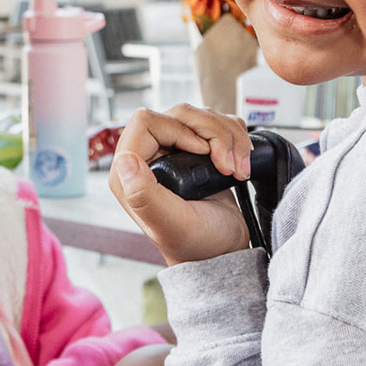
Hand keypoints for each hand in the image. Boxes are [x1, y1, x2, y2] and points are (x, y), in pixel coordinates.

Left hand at [109, 105, 253, 264]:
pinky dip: (236, 138)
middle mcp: (148, 157)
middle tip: (228, 165)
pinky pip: (216, 124)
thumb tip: (125, 160)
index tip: (203, 154)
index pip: (147, 121)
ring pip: (201, 116)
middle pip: (180, 113)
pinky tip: (240, 165)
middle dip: (213, 134)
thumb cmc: (196, 244)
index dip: (179, 130)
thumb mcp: (170, 223)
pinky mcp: (195, 151)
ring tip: (237, 170)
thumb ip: (143, 195)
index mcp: (129, 172)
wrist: (224, 251)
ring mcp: (173, 152)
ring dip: (229, 138)